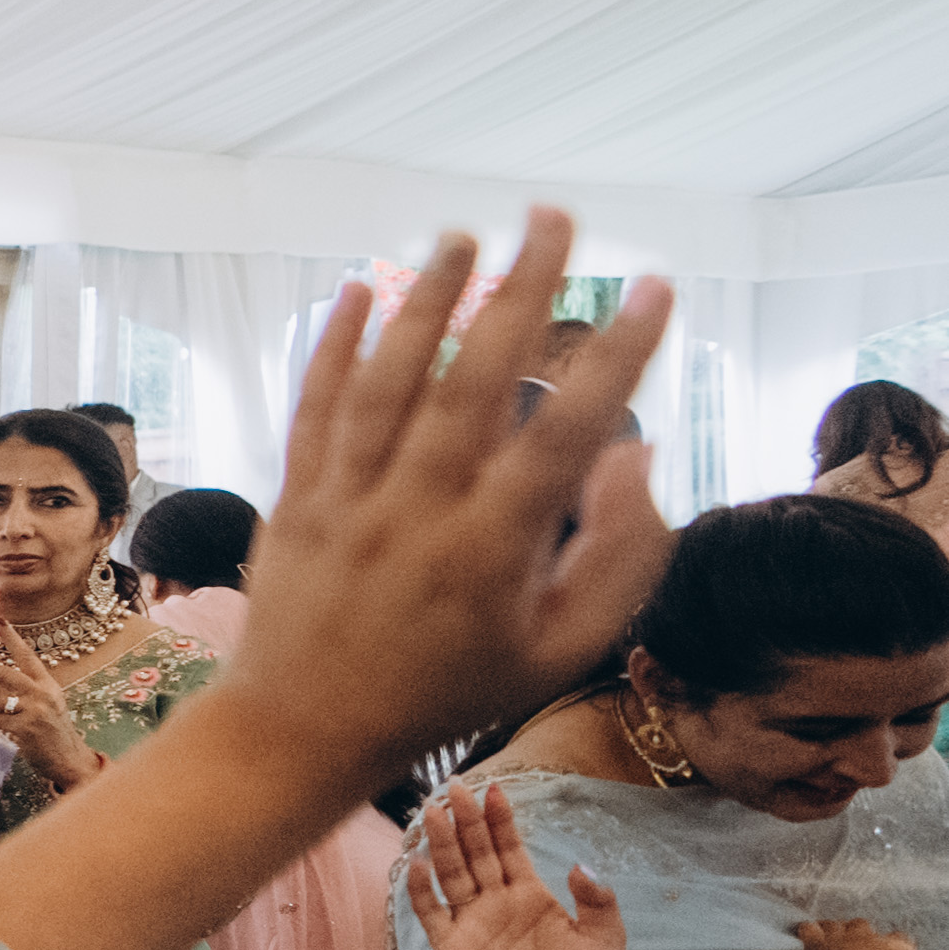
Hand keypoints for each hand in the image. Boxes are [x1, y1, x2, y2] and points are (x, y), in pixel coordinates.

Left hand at [0, 627, 105, 785]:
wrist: (69, 758)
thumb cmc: (53, 731)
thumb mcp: (47, 704)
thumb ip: (26, 690)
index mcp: (47, 684)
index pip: (28, 656)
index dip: (13, 637)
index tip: (0, 620)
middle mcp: (41, 694)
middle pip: (5, 672)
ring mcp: (34, 711)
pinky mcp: (25, 729)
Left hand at [218, 214, 672, 794]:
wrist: (304, 731)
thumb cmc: (447, 689)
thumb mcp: (558, 649)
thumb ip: (616, 557)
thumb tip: (639, 452)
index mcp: (492, 552)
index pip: (564, 434)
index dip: (615, 357)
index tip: (654, 287)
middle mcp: (417, 514)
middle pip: (473, 381)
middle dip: (518, 291)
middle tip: (556, 218)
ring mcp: (347, 502)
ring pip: (388, 382)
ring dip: (427, 300)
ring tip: (466, 235)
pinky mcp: (294, 498)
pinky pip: (315, 409)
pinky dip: (334, 347)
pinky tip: (358, 289)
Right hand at [410, 780, 625, 949]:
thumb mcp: (607, 938)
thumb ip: (599, 901)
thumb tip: (580, 865)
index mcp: (530, 894)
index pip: (509, 847)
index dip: (500, 819)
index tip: (493, 789)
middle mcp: (496, 902)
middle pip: (476, 853)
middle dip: (467, 820)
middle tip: (456, 787)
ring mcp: (472, 923)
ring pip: (452, 874)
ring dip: (441, 844)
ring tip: (433, 812)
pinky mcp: (453, 948)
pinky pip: (431, 914)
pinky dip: (422, 890)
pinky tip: (417, 864)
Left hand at [797, 918, 935, 949]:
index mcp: (896, 944)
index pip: (899, 938)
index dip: (890, 947)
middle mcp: (868, 935)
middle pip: (861, 925)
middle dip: (856, 936)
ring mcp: (839, 937)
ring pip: (833, 925)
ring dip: (831, 934)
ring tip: (828, 949)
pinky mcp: (814, 943)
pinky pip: (808, 928)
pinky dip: (807, 934)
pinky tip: (807, 942)